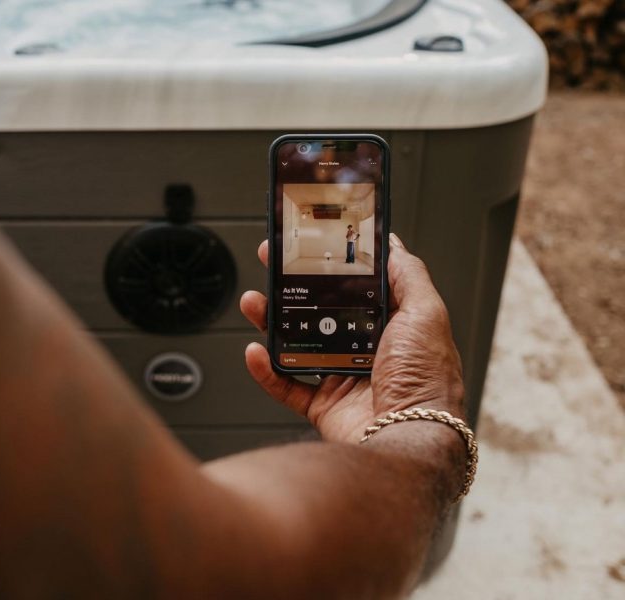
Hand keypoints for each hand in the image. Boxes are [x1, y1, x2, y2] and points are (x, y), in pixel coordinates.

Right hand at [240, 233, 464, 444]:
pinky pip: (287, 385)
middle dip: (292, 291)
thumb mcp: (426, 313)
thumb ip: (409, 276)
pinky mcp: (324, 407)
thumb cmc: (427, 380)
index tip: (309, 249)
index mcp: (391, 327)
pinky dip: (267, 371)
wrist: (412, 437)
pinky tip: (257, 353)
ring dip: (272, 324)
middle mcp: (366, 352)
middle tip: (271, 269)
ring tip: (255, 303)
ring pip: (298, 345)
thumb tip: (392, 244)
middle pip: (319, 314)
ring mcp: (343, 380)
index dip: (329, 268)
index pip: (354, 289)